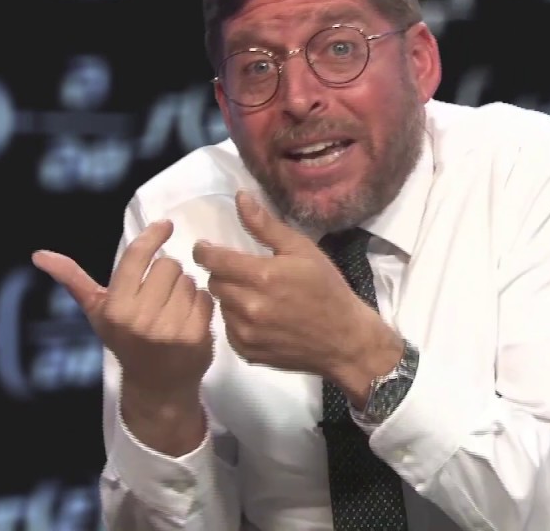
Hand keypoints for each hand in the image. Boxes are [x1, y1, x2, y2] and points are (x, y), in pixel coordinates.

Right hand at [31, 220, 214, 404]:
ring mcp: (170, 329)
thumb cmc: (125, 341)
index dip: (153, 236)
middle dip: (167, 273)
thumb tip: (39, 254)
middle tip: (159, 294)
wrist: (156, 385)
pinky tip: (189, 318)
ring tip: (172, 309)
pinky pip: (206, 297)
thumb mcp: (97, 312)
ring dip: (185, 289)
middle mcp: (140, 319)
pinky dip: (201, 303)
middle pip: (169, 265)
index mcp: (115, 308)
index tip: (165, 225)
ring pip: (189, 280)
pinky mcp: (196, 336)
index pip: (137, 256)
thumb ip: (73, 279)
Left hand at [192, 191, 400, 397]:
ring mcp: (247, 333)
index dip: (204, 252)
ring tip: (253, 294)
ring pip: (220, 306)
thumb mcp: (303, 250)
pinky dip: (237, 320)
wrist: (345, 340)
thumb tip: (240, 197)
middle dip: (222, 273)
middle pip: (214, 283)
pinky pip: (229, 330)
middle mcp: (249, 306)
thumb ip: (266, 226)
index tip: (205, 248)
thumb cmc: (327, 289)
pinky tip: (258, 316)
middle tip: (241, 271)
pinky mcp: (248, 352)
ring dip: (230, 297)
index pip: (213, 260)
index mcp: (262, 276)